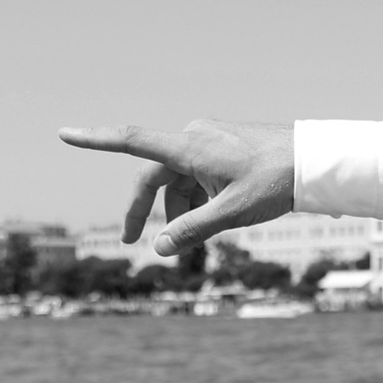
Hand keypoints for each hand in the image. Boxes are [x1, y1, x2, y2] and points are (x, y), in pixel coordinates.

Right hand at [58, 120, 293, 253]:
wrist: (317, 161)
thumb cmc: (277, 183)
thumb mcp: (231, 213)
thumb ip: (192, 231)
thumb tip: (159, 248)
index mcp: (190, 146)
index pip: (132, 142)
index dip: (95, 140)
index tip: (64, 134)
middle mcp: (195, 137)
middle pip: (156, 175)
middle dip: (146, 209)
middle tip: (134, 242)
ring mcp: (212, 140)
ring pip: (180, 178)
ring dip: (179, 208)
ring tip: (191, 240)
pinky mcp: (226, 147)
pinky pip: (199, 174)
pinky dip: (198, 198)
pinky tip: (212, 221)